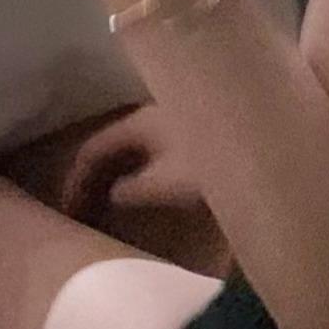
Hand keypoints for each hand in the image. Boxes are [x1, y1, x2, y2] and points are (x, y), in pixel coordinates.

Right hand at [60, 101, 207, 219]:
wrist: (263, 136)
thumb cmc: (216, 158)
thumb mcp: (171, 180)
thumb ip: (137, 188)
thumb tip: (113, 193)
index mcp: (140, 122)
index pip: (93, 148)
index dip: (75, 180)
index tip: (65, 213)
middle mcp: (151, 114)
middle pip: (110, 144)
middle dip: (92, 176)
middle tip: (80, 213)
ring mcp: (171, 119)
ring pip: (130, 145)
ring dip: (114, 173)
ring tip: (104, 206)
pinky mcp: (189, 128)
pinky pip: (147, 147)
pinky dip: (134, 168)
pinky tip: (141, 189)